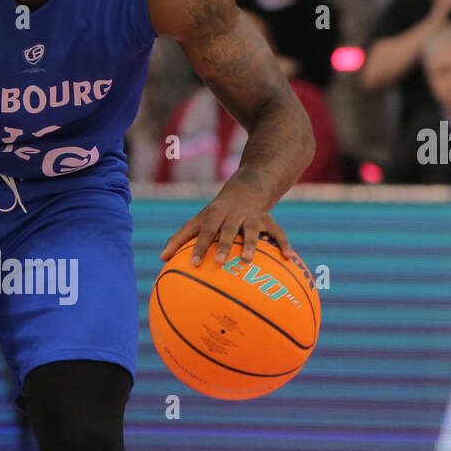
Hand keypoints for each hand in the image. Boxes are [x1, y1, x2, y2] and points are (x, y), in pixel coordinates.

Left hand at [160, 175, 293, 266]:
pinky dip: (283, 244)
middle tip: (218, 262)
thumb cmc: (218, 211)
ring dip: (250, 244)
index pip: (203, 232)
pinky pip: (277, 232)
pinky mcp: (267, 219)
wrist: (249, 186)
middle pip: (226, 230)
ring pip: (252, 229)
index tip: (192, 265)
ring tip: (247, 259)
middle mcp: (232, 215)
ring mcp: (251, 216)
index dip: (197, 247)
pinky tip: (289, 257)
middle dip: (222, 245)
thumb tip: (161, 259)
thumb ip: (181, 237)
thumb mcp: (200, 219)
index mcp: (213, 216)